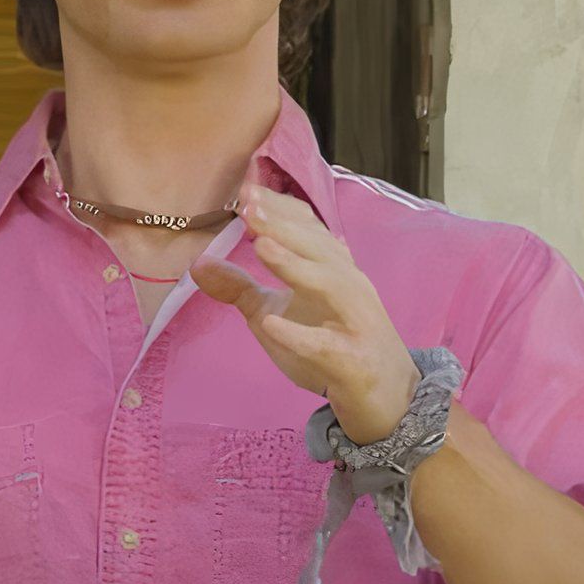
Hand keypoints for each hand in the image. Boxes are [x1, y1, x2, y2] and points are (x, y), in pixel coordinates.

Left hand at [189, 181, 418, 444]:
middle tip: (247, 205)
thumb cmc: (330, 343)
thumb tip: (197, 263)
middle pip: (319, 247)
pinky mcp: (354, 361)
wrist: (386, 395)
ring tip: (261, 245)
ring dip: (296, 264)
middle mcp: (349, 285)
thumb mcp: (275, 313)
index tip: (245, 188)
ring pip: (332, 285)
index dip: (278, 206)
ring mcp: (356, 322)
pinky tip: (271, 325)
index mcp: (332, 267)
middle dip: (283, 224)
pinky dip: (301, 335)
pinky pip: (328, 346)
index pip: (308, 226)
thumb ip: (239, 288)